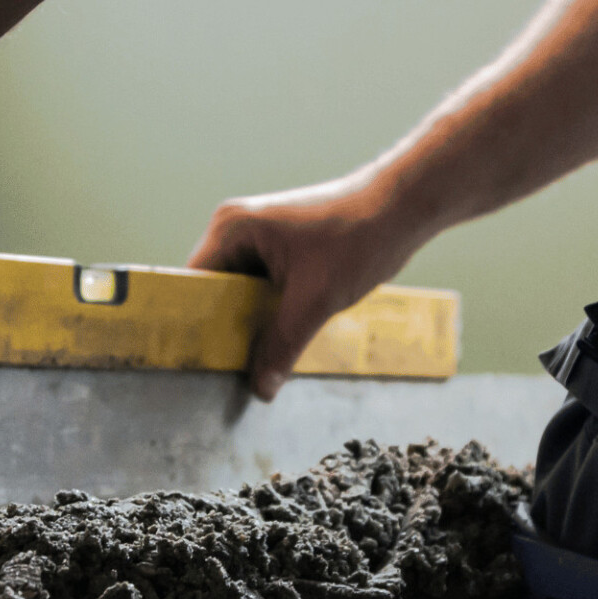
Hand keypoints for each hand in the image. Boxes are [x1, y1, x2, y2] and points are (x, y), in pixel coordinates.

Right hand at [189, 177, 430, 400]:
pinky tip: (281, 340)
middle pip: (216, 292)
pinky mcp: (282, 247)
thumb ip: (283, 346)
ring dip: (253, 324)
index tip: (200, 363)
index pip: (194, 285)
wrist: (403, 208)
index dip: (196, 325)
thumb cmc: (358, 238)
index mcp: (232, 229)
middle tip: (230, 372)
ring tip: (255, 361)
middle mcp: (237, 228)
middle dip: (227, 329)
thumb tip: (260, 390)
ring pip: (242, 294)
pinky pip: (263, 288)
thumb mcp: (316, 301)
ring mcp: (260, 236)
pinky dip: (272, 313)